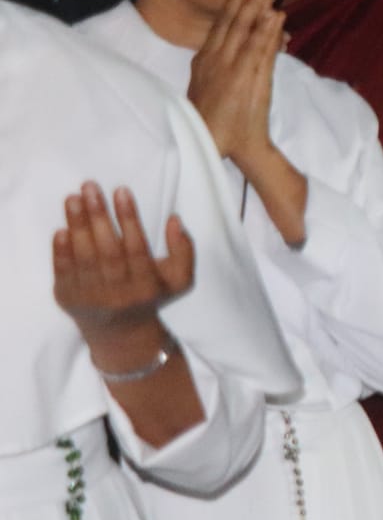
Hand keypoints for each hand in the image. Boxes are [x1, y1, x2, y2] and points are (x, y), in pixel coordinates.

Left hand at [53, 182, 194, 356]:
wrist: (120, 332)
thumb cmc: (150, 296)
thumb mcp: (179, 279)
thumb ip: (184, 250)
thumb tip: (174, 220)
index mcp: (146, 287)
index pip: (137, 248)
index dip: (129, 219)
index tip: (121, 190)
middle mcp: (119, 295)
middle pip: (107, 251)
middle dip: (98, 216)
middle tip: (90, 187)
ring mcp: (91, 299)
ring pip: (84, 258)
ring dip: (77, 226)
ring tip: (72, 198)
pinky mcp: (68, 299)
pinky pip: (63, 272)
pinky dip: (61, 251)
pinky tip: (62, 229)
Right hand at [187, 0, 281, 160]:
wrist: (216, 142)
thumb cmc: (215, 118)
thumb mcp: (212, 84)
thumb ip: (222, 64)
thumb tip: (238, 49)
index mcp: (205, 58)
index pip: (221, 23)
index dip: (233, 1)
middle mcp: (215, 58)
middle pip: (232, 20)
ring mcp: (230, 66)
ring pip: (244, 29)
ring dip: (256, 5)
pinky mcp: (246, 78)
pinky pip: (258, 50)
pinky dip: (267, 31)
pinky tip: (275, 15)